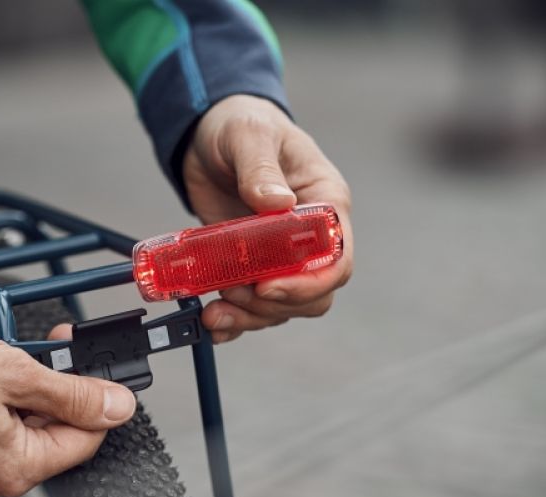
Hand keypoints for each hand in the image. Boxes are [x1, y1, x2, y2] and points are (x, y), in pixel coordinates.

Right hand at [0, 324, 135, 496]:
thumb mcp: (16, 373)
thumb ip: (72, 395)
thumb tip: (116, 407)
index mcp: (13, 470)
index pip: (83, 443)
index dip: (96, 403)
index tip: (97, 374)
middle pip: (50, 440)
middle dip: (56, 394)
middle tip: (48, 351)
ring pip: (20, 437)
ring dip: (25, 400)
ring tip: (6, 363)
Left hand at [182, 94, 353, 342]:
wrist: (209, 132)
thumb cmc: (242, 124)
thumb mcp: (249, 136)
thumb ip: (261, 170)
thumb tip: (277, 204)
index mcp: (325, 204)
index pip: (337, 260)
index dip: (308, 283)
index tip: (267, 287)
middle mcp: (309, 237)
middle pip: (312, 294)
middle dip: (274, 305)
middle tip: (233, 295)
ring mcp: (279, 256)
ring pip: (281, 306)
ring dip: (250, 317)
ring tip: (215, 311)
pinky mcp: (249, 265)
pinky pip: (252, 305)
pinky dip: (234, 321)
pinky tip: (214, 324)